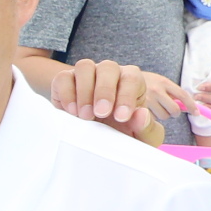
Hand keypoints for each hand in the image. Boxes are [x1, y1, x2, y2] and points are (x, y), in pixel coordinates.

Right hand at [46, 59, 186, 143]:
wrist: (98, 143)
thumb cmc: (122, 134)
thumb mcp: (141, 139)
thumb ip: (147, 128)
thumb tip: (141, 114)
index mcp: (131, 82)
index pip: (131, 79)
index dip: (126, 96)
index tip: (121, 118)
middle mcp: (109, 73)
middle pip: (108, 67)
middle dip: (104, 91)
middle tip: (101, 113)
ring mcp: (86, 76)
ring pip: (84, 66)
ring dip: (84, 91)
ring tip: (85, 116)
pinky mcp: (65, 82)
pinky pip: (63, 78)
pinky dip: (66, 94)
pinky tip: (72, 112)